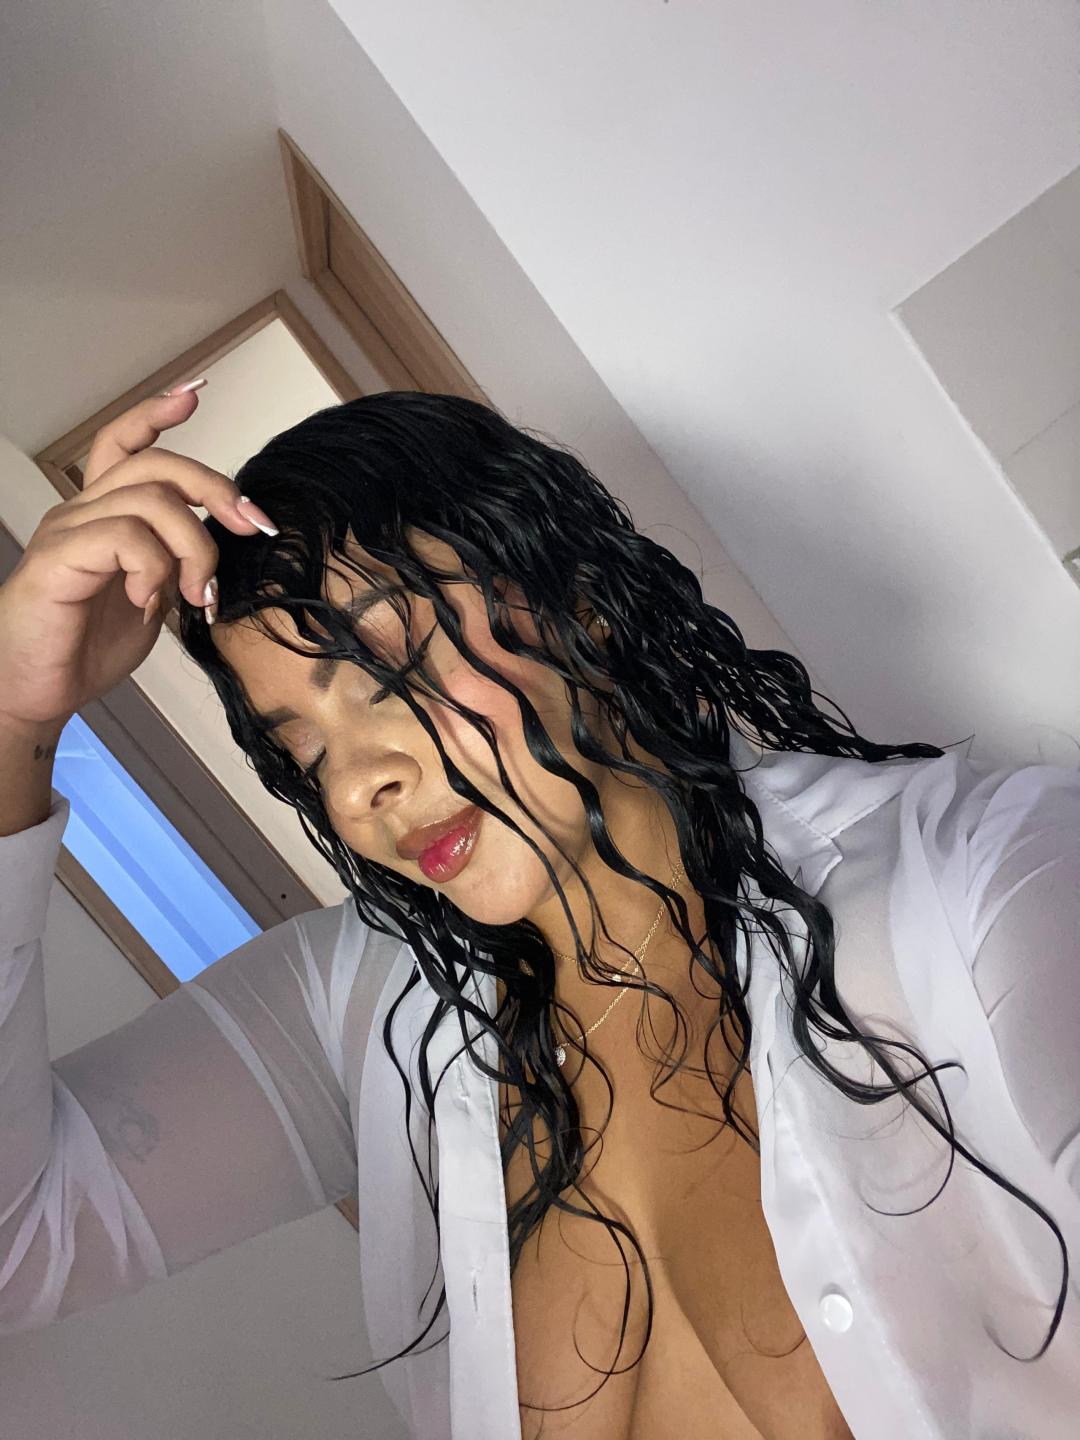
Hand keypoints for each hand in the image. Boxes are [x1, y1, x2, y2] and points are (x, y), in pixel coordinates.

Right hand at [0, 383, 270, 733]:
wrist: (36, 692)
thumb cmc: (86, 648)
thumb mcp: (152, 598)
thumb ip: (177, 562)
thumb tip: (216, 542)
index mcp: (101, 515)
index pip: (122, 444)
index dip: (154, 415)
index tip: (193, 394)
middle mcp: (81, 512)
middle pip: (155, 465)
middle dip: (217, 489)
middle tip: (251, 526)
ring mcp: (67, 530)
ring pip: (152, 501)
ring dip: (195, 547)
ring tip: (199, 594)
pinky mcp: (58, 557)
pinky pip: (126, 537)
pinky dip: (155, 569)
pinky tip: (150, 603)